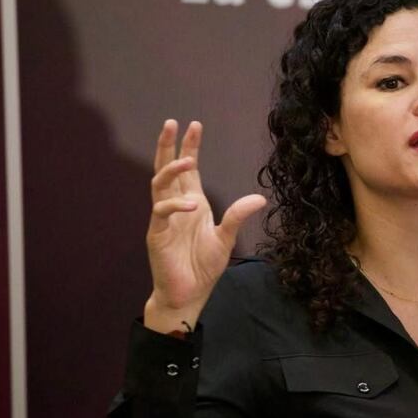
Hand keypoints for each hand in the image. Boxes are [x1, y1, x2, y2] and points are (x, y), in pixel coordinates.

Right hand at [143, 120, 265, 333]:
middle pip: (166, 168)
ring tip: (187, 160)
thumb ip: (237, 216)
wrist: (188, 294)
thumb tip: (259, 198)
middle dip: (169, 146)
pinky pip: (161, 212)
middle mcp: (176, 205)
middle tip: (172, 123)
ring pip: (159, 184)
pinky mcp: (157, 234)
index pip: (189, 169)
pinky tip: (191, 205)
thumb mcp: (226, 238)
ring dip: (171, 170)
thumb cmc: (203, 267)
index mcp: (192, 202)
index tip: (194, 125)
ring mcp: (164, 219)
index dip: (190, 147)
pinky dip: (175, 205)